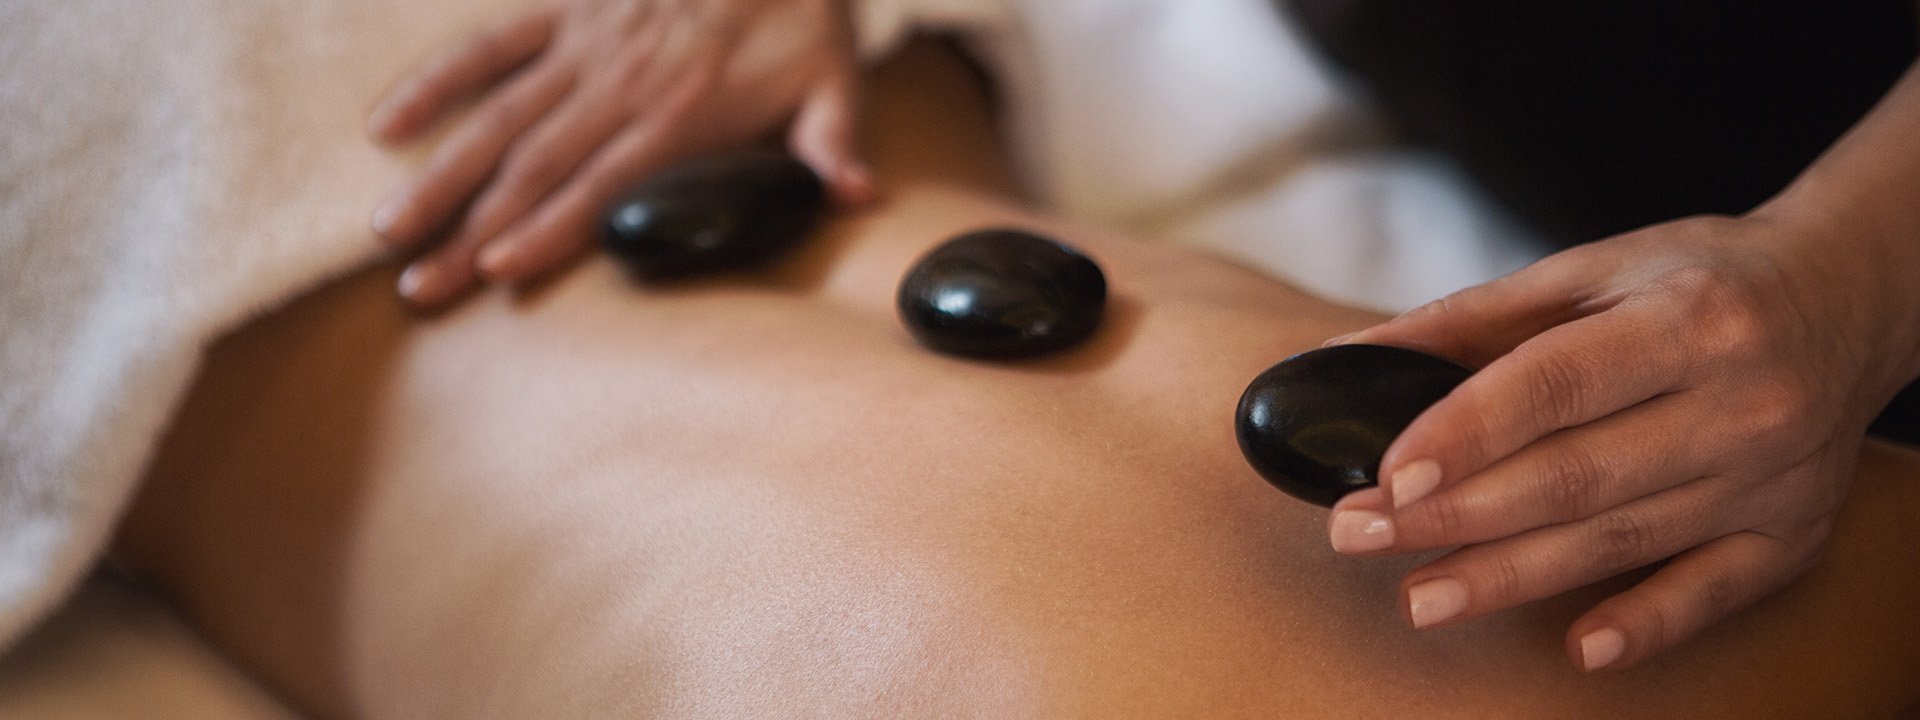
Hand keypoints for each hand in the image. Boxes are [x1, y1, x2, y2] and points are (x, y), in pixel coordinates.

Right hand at [368, 0, 871, 305]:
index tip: (496, 271)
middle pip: (535, 166)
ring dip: (443, 174)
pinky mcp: (566, 11)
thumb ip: (834, 145)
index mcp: (682, 113)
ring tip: (390, 231)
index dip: (548, 229)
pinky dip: (437, 81)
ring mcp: (586, 45)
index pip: (603, 184)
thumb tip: (858, 196)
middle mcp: (622, 83)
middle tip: (421, 287)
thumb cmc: (802, 17)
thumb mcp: (835, 82)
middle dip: (473, 231)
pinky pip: (490, 45)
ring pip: (498, 117)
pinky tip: (388, 126)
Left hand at [1324, 213, 1919, 670]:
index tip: (1390, 473)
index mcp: (1688, 319)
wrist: (1850, 301)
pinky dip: (1645, 624)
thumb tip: (1353, 354)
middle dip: (1454, 514)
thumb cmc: (1699, 281)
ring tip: (1420, 597)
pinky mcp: (1791, 535)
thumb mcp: (1595, 270)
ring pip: (1620, 539)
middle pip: (1575, 475)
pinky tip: (1577, 649)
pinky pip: (1711, 593)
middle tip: (1360, 535)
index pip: (1557, 384)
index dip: (1467, 432)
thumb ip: (1475, 317)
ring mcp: (1770, 477)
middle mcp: (1740, 401)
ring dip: (1510, 576)